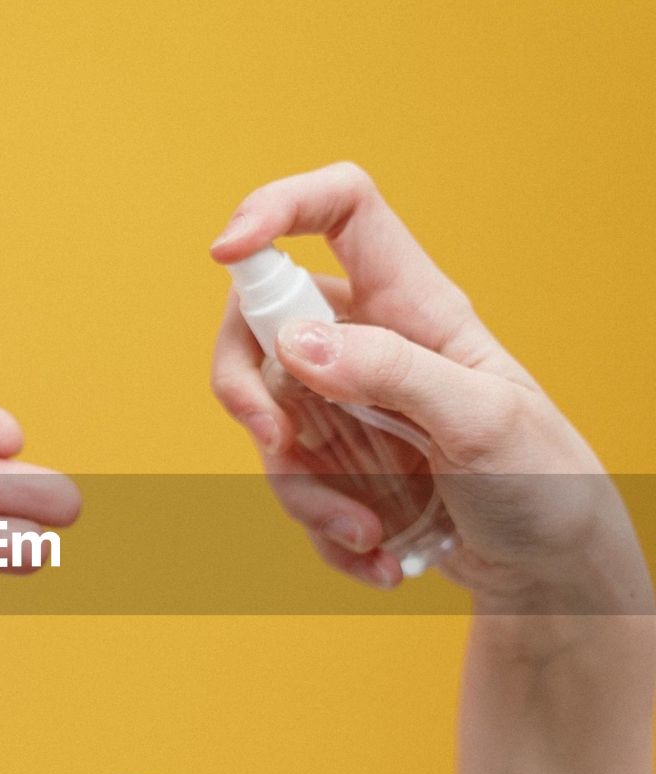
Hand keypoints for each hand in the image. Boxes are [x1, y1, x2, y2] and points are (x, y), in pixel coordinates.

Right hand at [209, 162, 648, 611]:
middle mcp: (366, 343)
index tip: (226, 250)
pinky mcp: (334, 463)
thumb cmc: (542, 478)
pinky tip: (378, 557)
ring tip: (370, 534)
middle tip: (275, 442)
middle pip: (260, 322)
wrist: (547, 567)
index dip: (278, 207)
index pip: (340, 210)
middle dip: (245, 388)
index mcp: (413, 304)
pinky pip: (291, 486)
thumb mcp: (482, 421)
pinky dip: (323, 533)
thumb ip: (393, 372)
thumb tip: (298, 344)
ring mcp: (342, 405)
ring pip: (267, 422)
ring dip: (304, 492)